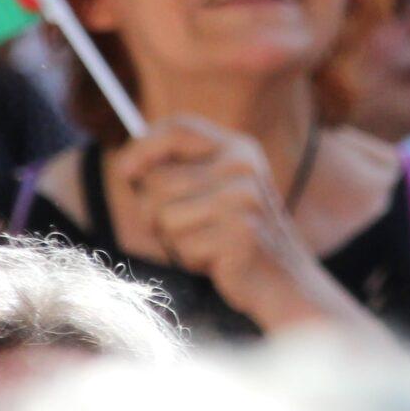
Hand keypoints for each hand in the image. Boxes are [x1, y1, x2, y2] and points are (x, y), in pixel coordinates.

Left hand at [119, 116, 340, 327]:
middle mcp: (243, 166)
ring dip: (174, 239)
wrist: (283, 282)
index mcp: (238, 149)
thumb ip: (175, 175)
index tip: (126, 171)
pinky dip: (191, 258)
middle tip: (184, 230)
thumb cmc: (232, 240)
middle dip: (154, 212)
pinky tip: (218, 261)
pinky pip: (182, 244)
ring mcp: (243, 197)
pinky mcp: (240, 231)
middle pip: (158, 179)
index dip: (143, 146)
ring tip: (205, 244)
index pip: (179, 128)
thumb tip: (127, 167)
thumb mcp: (210, 196)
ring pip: (163, 214)